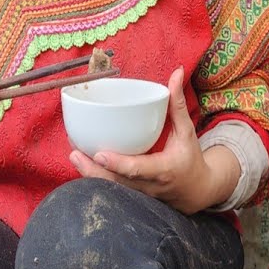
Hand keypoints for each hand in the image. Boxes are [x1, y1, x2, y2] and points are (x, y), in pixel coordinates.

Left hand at [70, 67, 239, 213]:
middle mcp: (148, 186)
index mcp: (163, 170)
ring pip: (110, 188)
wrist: (195, 190)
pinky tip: (82, 162)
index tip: (100, 154)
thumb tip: (176, 74)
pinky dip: (95, 176)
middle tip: (75, 154)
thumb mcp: (186, 131)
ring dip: (89, 173)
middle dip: (93, 170)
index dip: (118, 163)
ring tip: (73, 155)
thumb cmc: (190, 158)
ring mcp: (138, 194)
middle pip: (116, 182)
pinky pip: (111, 188)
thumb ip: (177, 104)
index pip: (138, 169)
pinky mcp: (131, 195)